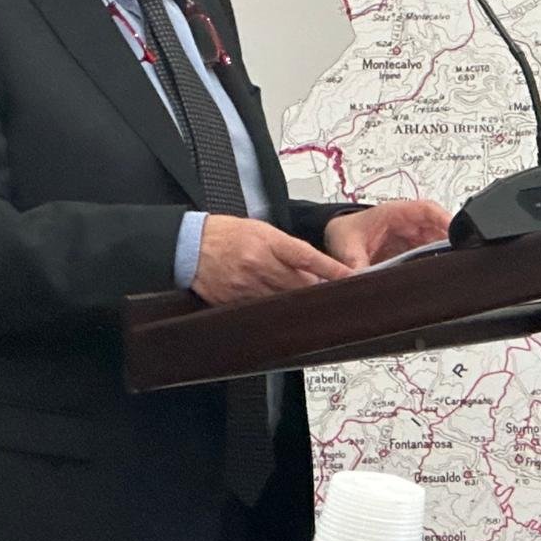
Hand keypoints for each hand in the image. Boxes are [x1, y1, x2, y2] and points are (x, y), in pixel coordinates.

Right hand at [192, 215, 354, 305]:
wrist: (191, 246)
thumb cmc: (225, 234)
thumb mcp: (260, 230)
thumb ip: (287, 247)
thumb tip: (313, 266)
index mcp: (268, 242)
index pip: (307, 257)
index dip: (331, 269)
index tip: (350, 277)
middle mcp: (260, 264)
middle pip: (300, 284)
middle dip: (316, 289)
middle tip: (328, 292)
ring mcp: (248, 286)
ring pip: (285, 300)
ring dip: (297, 301)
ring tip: (300, 298)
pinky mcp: (237, 301)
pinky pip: (263, 310)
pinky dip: (273, 309)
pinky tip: (275, 307)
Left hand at [322, 200, 452, 267]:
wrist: (337, 235)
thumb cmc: (344, 232)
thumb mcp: (346, 248)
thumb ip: (354, 264)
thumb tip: (360, 280)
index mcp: (395, 213)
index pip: (427, 210)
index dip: (445, 219)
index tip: (456, 232)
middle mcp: (407, 223)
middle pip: (438, 229)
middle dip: (449, 243)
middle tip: (456, 261)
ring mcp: (411, 237)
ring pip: (436, 243)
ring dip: (442, 255)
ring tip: (447, 272)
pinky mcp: (410, 251)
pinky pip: (427, 255)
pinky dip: (433, 264)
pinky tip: (434, 277)